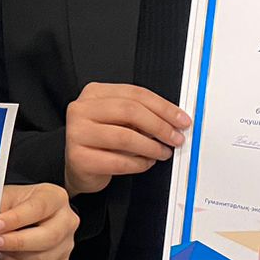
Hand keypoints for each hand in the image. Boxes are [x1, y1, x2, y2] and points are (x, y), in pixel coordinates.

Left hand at [0, 183, 78, 259]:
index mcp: (55, 197)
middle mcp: (67, 220)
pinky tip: (7, 255)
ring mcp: (67, 243)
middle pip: (48, 237)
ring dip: (14, 256)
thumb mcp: (7, 196)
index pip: (38, 208)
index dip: (15, 219)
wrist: (28, 214)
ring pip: (42, 259)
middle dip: (15, 242)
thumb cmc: (19, 204)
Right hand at [65, 82, 190, 195]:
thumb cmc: (101, 141)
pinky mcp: (78, 157)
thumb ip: (140, 116)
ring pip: (125, 137)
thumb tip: (173, 121)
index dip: (163, 107)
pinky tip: (146, 163)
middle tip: (175, 138)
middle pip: (130, 111)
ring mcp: (77, 133)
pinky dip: (139, 163)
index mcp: (94, 93)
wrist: (78, 166)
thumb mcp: (119, 121)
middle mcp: (82, 109)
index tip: (181, 120)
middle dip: (160, 126)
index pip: (135, 93)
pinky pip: (118, 161)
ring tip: (162, 152)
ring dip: (151, 147)